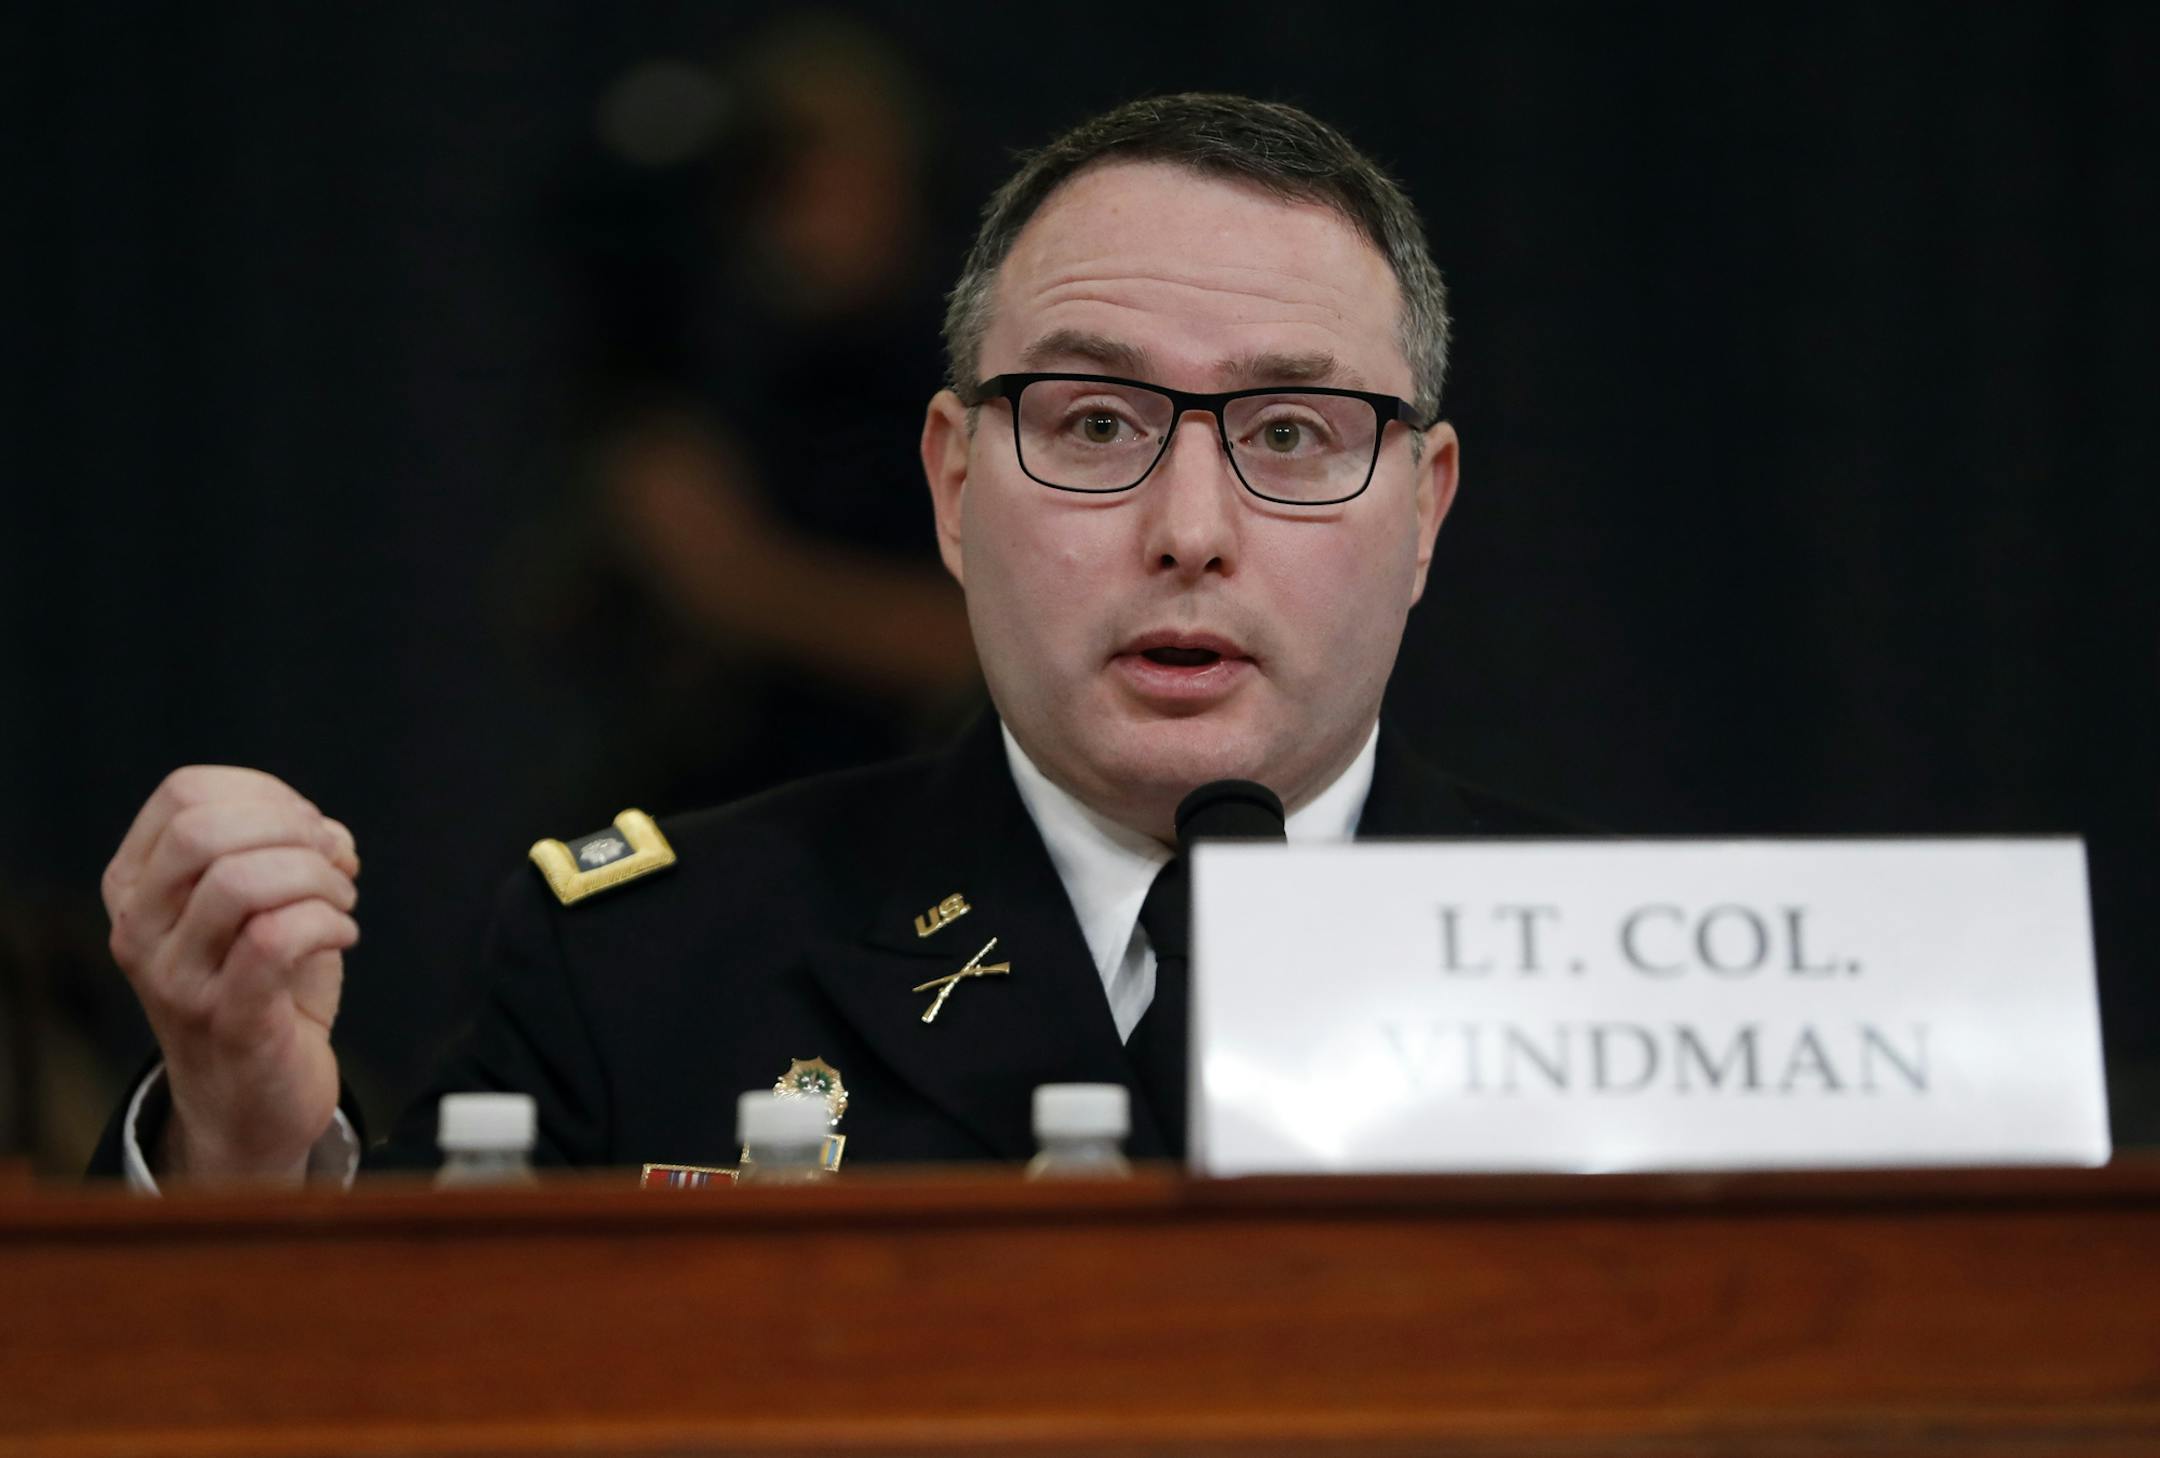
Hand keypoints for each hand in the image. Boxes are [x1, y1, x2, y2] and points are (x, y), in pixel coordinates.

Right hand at [101, 767, 360, 1180]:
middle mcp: (138, 928)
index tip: (308, 829)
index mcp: (135, 885)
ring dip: (316, 878)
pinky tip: (344, 935)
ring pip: (239, 880)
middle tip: (332, 864)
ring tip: (341, 902)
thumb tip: (327, 832)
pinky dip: (328, 922)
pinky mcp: (226, 1020)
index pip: (185, 793)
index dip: (266, 795)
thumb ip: (285, 849)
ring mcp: (175, 978)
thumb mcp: (257, 904)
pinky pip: (275, 939)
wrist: (252, 1100)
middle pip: (204, 829)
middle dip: (292, 830)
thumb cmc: (260, 986)